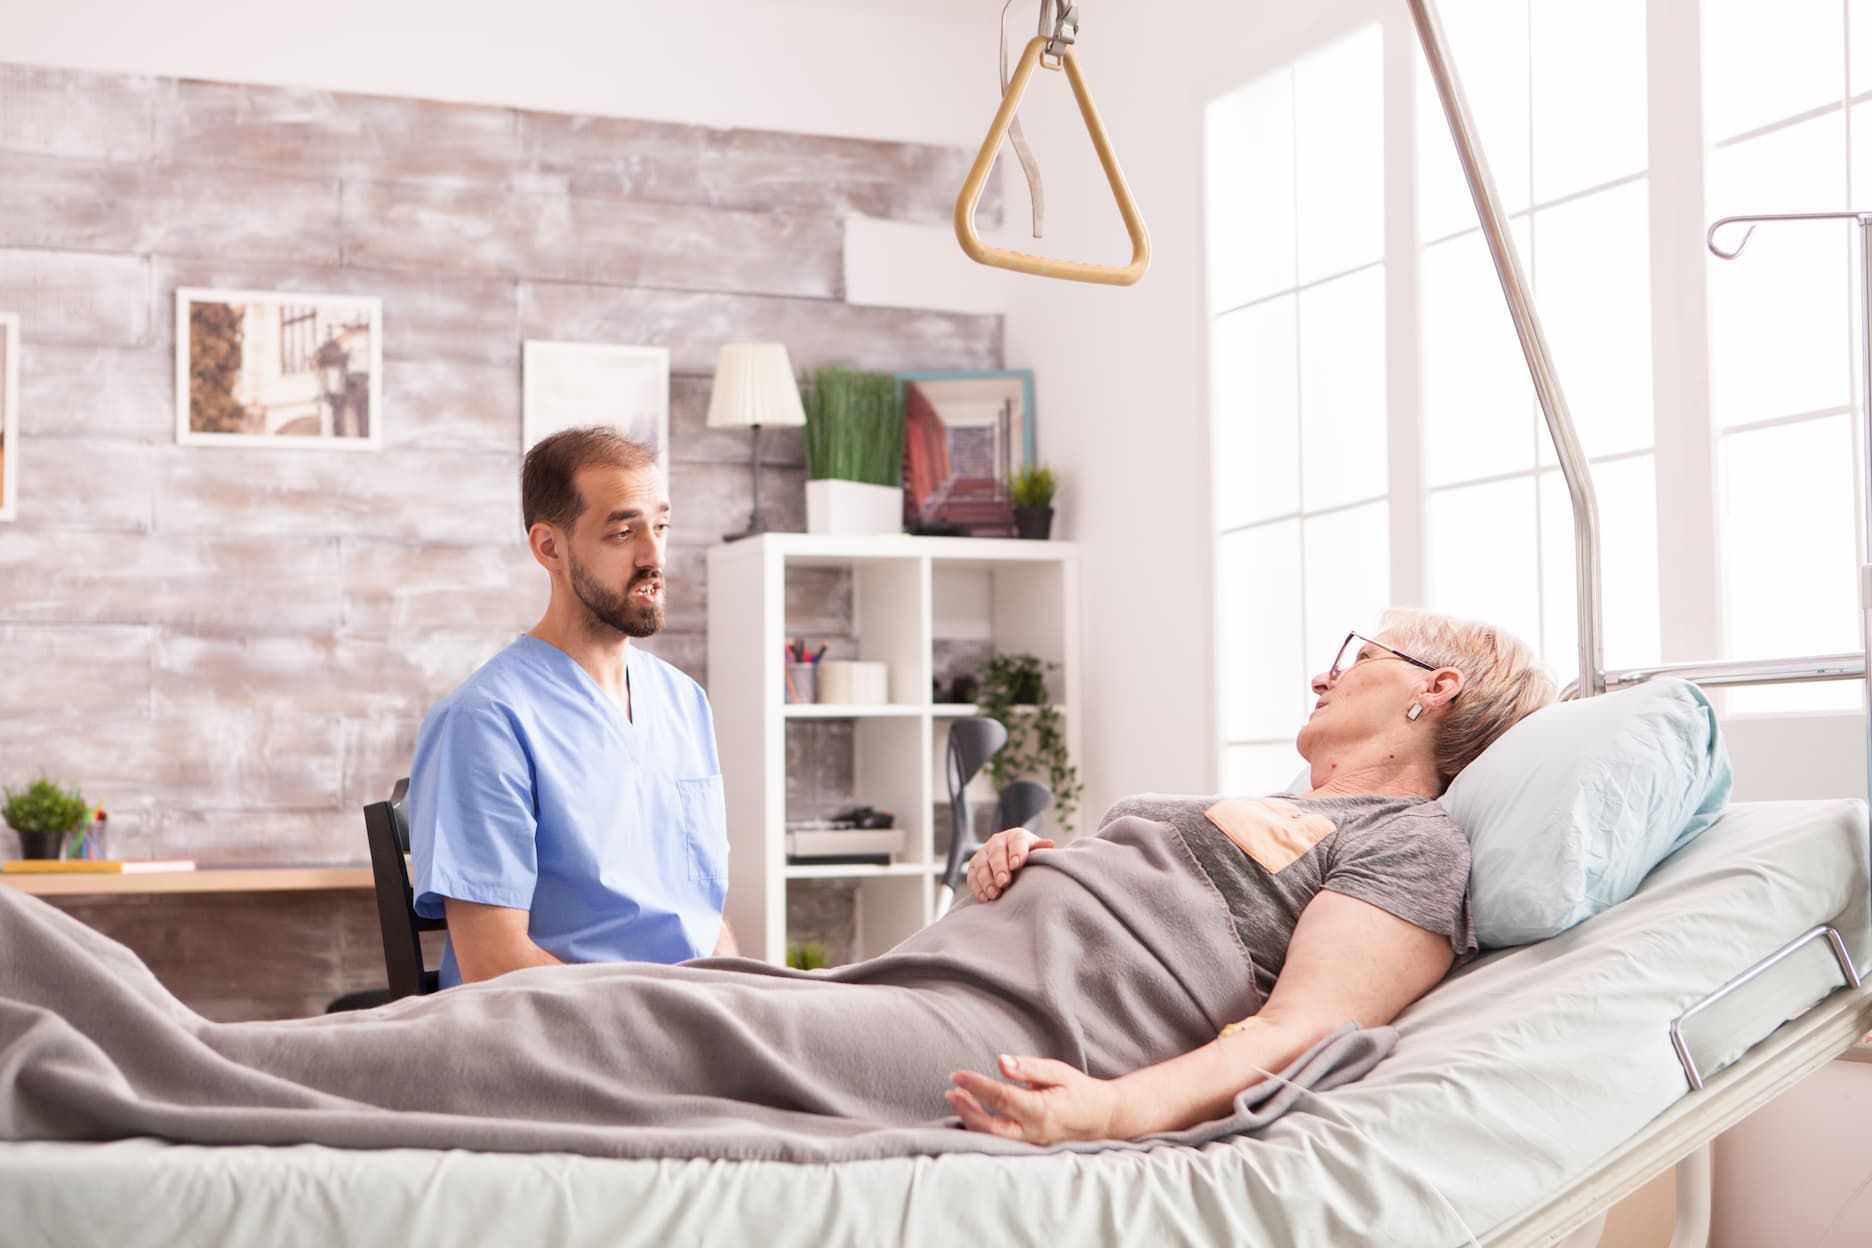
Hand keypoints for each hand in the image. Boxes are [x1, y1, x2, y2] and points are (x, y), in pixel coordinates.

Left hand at [946, 1054, 1121, 1143]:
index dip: (975, 1085)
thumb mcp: (1057, 1071)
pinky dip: (982, 1127)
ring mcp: (1030, 1142)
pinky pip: (1000, 1140)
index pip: (999, 1097)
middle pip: (989, 1126)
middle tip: (950, 1091)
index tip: (956, 1074)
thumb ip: (1028, 1068)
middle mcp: (1033, 1131)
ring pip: (992, 1137)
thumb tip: (1000, 1062)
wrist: (1101, 1116)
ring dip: (971, 1118)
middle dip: (966, 1109)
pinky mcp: (1029, 1145)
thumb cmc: (1078, 1089)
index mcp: (1040, 1110)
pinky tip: (973, 1111)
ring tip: (958, 1098)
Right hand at [966, 828, 1054, 901]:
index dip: (1016, 852)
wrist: (1012, 860)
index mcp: (1016, 836)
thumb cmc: (1028, 858)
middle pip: (996, 853)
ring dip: (987, 880)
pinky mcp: (974, 867)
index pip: (1017, 841)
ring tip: (994, 894)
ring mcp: (984, 854)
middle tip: (1004, 882)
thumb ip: (1041, 849)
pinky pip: (972, 876)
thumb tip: (1049, 844)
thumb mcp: (1036, 852)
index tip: (1017, 865)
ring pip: (981, 865)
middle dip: (999, 868)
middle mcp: (998, 842)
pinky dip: (977, 887)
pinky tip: (984, 897)